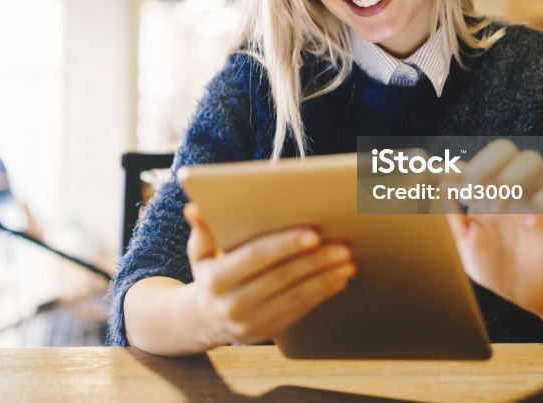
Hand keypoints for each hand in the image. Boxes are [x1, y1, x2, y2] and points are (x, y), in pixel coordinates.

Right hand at [183, 203, 355, 345]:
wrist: (206, 319)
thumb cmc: (210, 274)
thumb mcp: (199, 253)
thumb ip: (202, 230)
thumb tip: (194, 209)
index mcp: (216, 280)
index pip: (255, 258)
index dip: (285, 245)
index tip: (313, 233)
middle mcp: (233, 304)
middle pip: (282, 277)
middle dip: (315, 260)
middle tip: (342, 245)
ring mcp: (253, 322)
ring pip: (297, 296)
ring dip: (326, 277)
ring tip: (348, 260)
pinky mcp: (271, 332)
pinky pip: (302, 310)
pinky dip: (324, 292)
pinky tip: (340, 278)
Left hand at [444, 139, 542, 315]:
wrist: (524, 292)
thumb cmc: (492, 264)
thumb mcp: (465, 240)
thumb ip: (452, 214)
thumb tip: (434, 185)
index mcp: (485, 191)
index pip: (473, 164)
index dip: (459, 169)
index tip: (446, 183)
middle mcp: (510, 188)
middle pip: (504, 148)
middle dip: (485, 167)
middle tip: (472, 196)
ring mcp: (534, 197)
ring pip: (532, 160)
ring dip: (511, 180)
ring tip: (498, 209)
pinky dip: (542, 203)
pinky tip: (530, 225)